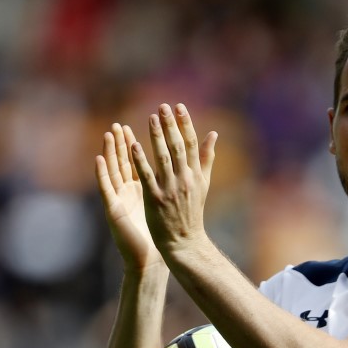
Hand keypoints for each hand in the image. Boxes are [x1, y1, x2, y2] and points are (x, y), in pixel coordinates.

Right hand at [95, 123, 165, 271]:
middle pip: (123, 162)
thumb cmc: (163, 229)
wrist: (157, 254)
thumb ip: (173, 180)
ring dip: (110, 152)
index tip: (138, 126)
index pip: (138, 160)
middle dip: (122, 143)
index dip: (137, 143)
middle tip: (119, 124)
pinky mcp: (114, 210)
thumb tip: (183, 166)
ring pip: (113, 171)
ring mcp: (120, 199)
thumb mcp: (169, 199)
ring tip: (108, 134)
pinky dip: (101, 173)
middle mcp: (129, 191)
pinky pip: (106, 189)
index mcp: (142, 187)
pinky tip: (98, 159)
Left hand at [130, 103, 217, 257]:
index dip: (185, 124)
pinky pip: (147, 176)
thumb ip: (207, 158)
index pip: (192, 144)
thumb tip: (214, 134)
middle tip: (162, 106)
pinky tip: (134, 146)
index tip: (178, 106)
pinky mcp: (155, 199)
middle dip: (170, 126)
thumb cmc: (192, 211)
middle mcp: (185, 179)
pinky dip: (141, 161)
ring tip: (150, 118)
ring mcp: (170, 189)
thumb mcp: (203, 183)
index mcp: (196, 174)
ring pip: (163, 158)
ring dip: (156, 137)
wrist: (184, 241)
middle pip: (178, 147)